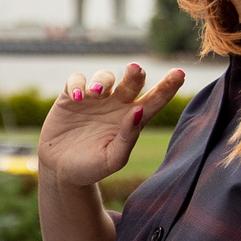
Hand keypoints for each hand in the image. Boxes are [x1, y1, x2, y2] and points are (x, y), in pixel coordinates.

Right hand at [36, 63, 185, 189]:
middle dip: (135, 74)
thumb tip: (138, 110)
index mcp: (133, 119)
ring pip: (104, 77)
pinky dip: (78, 84)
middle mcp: (116, 104)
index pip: (155, 99)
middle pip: (132, 82)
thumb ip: (127, 137)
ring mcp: (94, 99)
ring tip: (95, 93)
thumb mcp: (112, 159)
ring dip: (102, 81)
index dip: (168, 86)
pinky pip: (76, 80)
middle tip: (134, 70)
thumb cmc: (91, 167)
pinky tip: (77, 97)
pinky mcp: (71, 97)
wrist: (61, 171)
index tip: (179, 73)